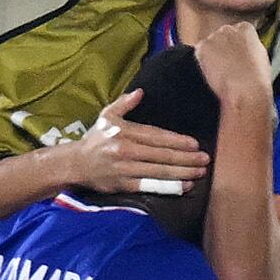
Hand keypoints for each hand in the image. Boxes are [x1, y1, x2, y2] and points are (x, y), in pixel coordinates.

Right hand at [64, 89, 206, 195]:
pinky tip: (183, 186)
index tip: (195, 144)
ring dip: (182, 173)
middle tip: (205, 159)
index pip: (156, 136)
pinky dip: (168, 187)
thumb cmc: (95, 139)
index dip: (177, 141)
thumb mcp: (106, 116)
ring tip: (200, 172)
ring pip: (158, 172)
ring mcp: (125, 169)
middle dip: (186, 158)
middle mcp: (126, 151)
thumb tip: (140, 91)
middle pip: (161, 155)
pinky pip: (149, 187)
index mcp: (125, 132)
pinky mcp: (123, 185)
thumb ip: (125, 103)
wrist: (74, 164)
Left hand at [193, 21, 273, 107]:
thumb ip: (248, 46)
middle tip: (226, 67)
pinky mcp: (202, 47)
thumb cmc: (256, 78)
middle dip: (220, 50)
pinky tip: (213, 73)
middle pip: (220, 37)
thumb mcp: (259, 55)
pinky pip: (198, 54)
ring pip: (208, 46)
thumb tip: (243, 48)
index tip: (234, 56)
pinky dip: (203, 64)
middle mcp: (229, 29)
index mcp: (246, 28)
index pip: (234, 32)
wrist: (246, 88)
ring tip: (221, 73)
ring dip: (211, 57)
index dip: (233, 47)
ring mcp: (214, 37)